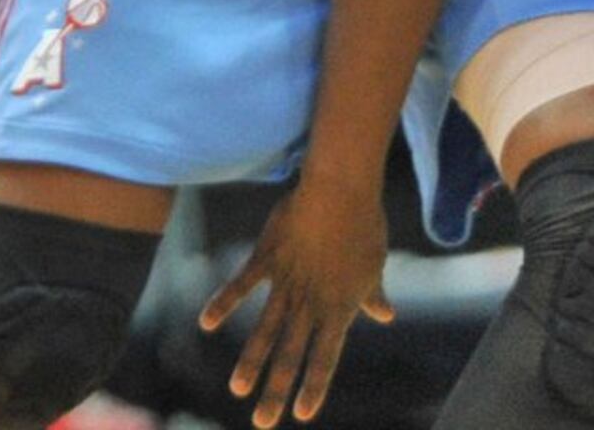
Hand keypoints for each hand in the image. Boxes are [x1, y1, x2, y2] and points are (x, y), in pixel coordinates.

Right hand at [199, 175, 393, 427]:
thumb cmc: (365, 225)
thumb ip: (372, 295)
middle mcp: (311, 300)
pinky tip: (207, 323)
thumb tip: (386, 316)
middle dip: (277, 390)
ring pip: (266, 328)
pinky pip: (242, 283)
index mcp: (339, 306)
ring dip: (252, 361)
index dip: (314, 386)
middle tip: (263, 423)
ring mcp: (287, 280)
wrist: (343, 187)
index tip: (302, 414)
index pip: (326, 355)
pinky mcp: (268, 256)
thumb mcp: (373, 266)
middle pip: (292, 352)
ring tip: (238, 389)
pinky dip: (224, 302)